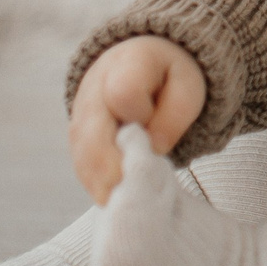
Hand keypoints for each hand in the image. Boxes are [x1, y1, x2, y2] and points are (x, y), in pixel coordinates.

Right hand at [68, 35, 206, 205]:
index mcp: (128, 64)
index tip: (152, 125)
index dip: (139, 115)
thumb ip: (177, 113)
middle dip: (108, 162)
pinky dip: (94, 180)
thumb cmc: (169, 77)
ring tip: (118, 200)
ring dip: (98, 178)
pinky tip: (110, 197)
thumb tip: (155, 147)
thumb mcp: (188, 86)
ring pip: (82, 148)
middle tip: (125, 189)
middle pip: (92, 128)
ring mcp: (81, 110)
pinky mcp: (78, 132)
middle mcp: (95, 85)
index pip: (124, 92)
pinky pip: (81, 159)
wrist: (141, 65)